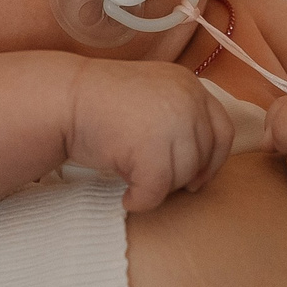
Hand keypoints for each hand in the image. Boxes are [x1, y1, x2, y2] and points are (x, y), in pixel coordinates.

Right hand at [67, 58, 236, 212]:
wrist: (63, 99)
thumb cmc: (101, 105)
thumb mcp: (152, 100)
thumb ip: (180, 120)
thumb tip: (203, 169)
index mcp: (189, 85)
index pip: (223, 130)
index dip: (213, 160)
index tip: (197, 178)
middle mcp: (187, 100)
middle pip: (203, 156)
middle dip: (181, 176)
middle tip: (152, 179)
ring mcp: (172, 122)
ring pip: (183, 176)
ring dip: (159, 188)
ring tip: (132, 180)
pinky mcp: (151, 147)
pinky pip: (157, 190)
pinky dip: (142, 201)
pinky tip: (127, 196)